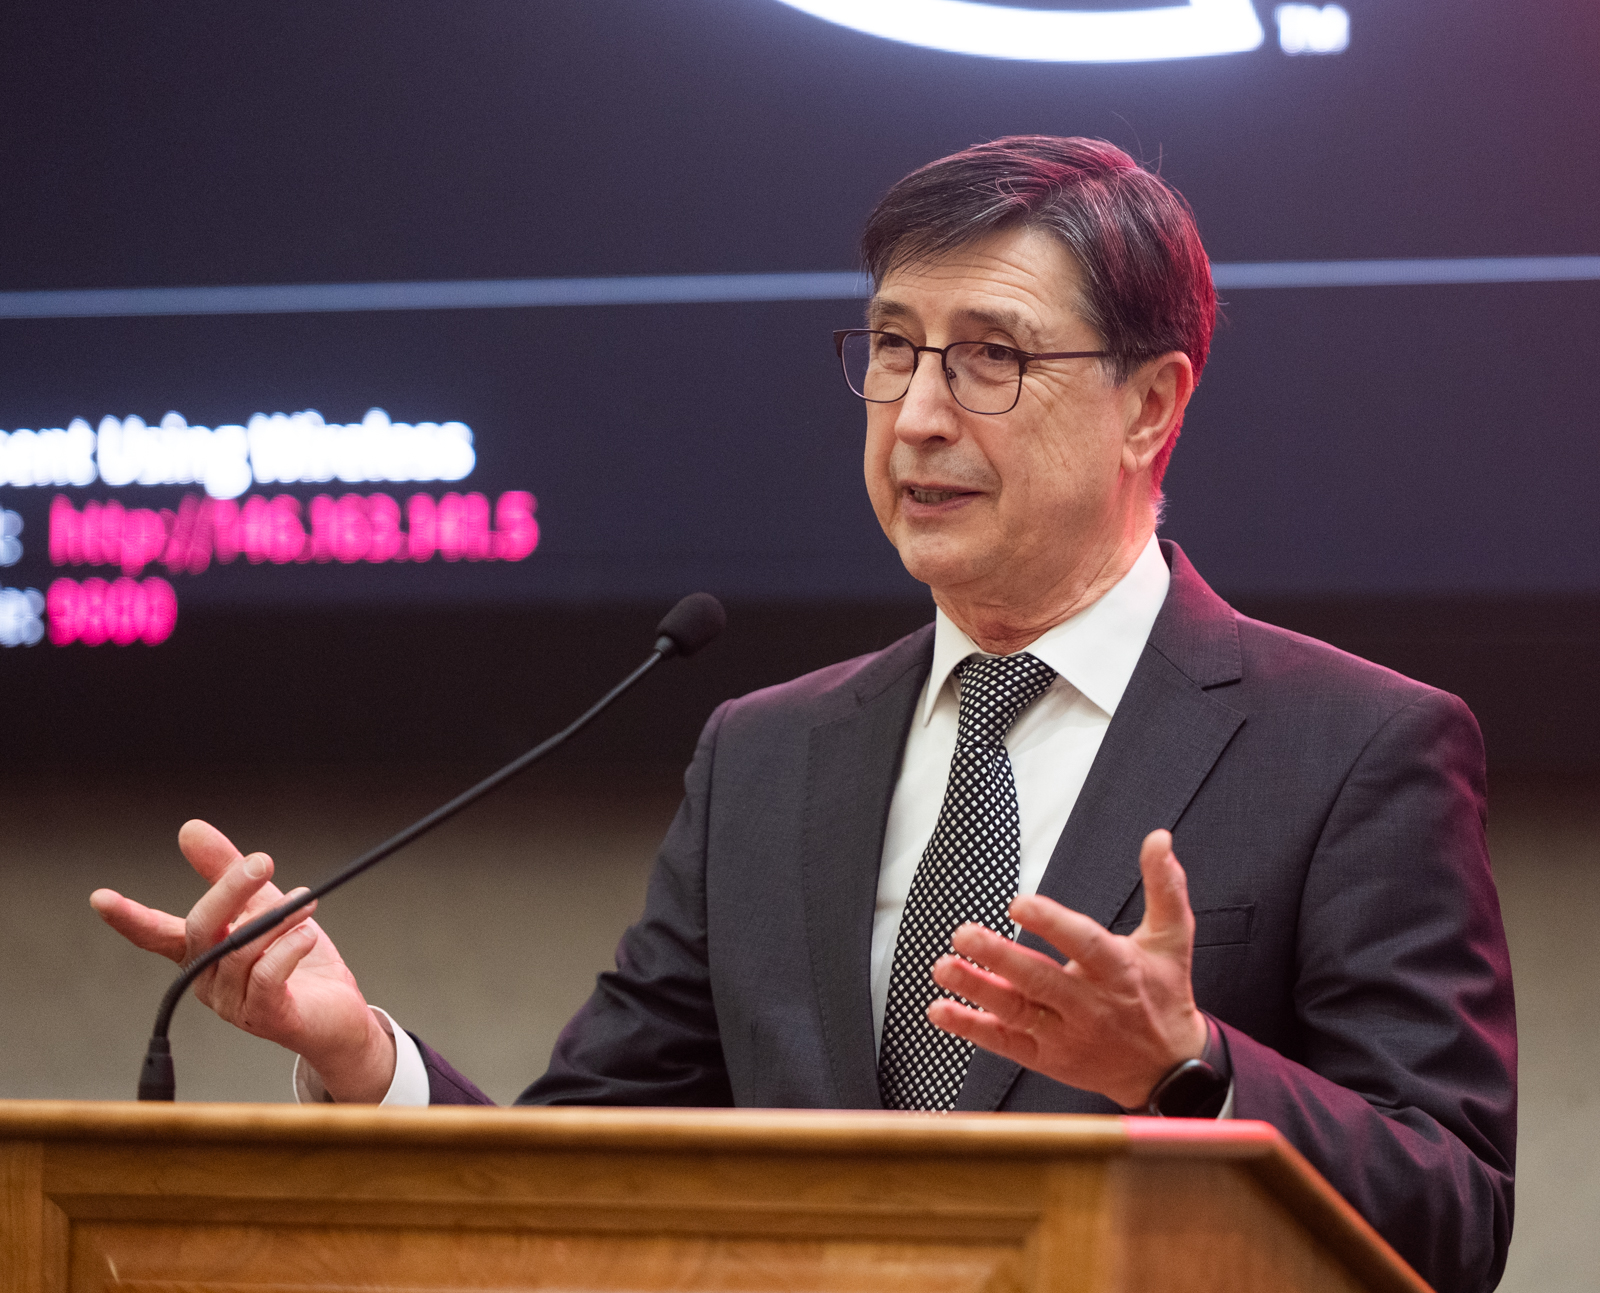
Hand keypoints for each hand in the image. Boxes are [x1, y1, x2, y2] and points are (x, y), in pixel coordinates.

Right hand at [90, 819, 396, 1101]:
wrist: (338, 1011)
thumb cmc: (299, 960)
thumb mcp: (263, 904)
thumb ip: (225, 870)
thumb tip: (190, 829)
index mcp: (201, 953)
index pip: (155, 934)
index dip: (129, 918)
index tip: (101, 898)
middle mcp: (208, 980)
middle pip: (201, 929)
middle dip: (230, 890)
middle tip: (261, 862)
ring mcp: (232, 1002)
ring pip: (239, 950)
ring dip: (277, 918)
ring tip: (304, 900)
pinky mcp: (265, 1017)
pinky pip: (267, 977)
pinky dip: (288, 949)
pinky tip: (306, 934)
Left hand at [927, 829, 1205, 1108]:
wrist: (1167, 1069)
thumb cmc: (1164, 993)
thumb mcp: (1173, 939)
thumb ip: (1165, 887)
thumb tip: (1158, 837)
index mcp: (1120, 971)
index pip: (1084, 944)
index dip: (1052, 924)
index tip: (1018, 904)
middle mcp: (1091, 1006)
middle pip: (1041, 981)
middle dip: (1000, 958)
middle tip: (964, 934)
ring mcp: (1066, 1035)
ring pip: (1017, 1012)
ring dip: (976, 990)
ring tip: (943, 966)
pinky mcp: (1047, 1057)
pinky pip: (1005, 1043)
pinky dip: (971, 1028)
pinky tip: (940, 1009)